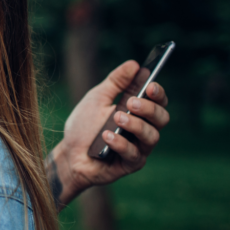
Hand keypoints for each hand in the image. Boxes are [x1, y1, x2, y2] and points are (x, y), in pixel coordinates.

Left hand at [51, 60, 169, 205]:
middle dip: (149, 109)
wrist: (68, 154)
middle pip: (162, 119)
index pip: (158, 102)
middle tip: (130, 102)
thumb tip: (134, 64)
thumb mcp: (97, 99)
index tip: (150, 86)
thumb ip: (115, 82)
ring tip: (116, 118)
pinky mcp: (129, 165)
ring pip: (151, 137)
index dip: (158, 94)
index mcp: (138, 113)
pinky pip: (133, 154)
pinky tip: (107, 136)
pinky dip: (121, 143)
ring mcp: (138, 148)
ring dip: (135, 125)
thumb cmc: (84, 126)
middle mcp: (143, 130)